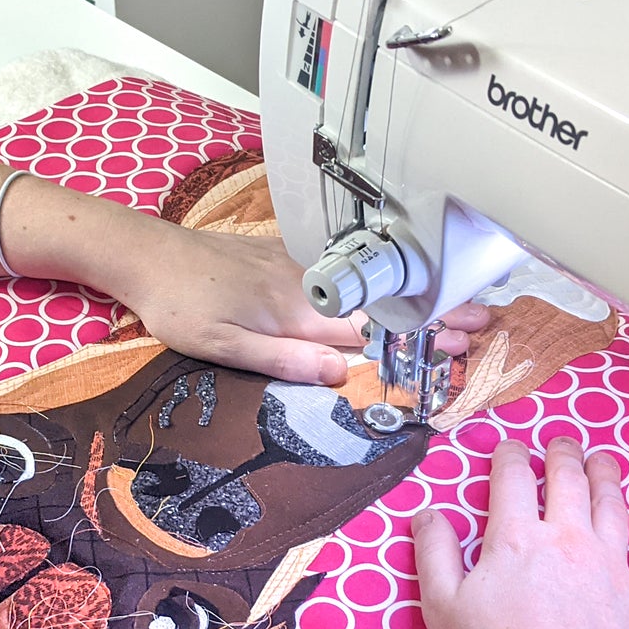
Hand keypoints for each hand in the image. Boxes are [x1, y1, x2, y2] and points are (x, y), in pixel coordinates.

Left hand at [98, 219, 488, 385]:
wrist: (146, 254)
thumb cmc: (180, 307)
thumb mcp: (225, 347)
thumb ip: (284, 360)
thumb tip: (342, 374)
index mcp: (298, 310)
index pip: (373, 328)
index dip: (421, 337)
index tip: (463, 343)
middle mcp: (306, 284)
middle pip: (383, 302)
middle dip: (434, 313)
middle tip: (482, 323)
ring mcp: (296, 266)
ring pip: (367, 285)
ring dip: (412, 296)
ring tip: (456, 305)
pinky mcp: (282, 257)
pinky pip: (342, 273)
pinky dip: (377, 281)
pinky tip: (393, 286)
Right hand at [412, 437, 628, 628]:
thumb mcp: (442, 608)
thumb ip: (433, 553)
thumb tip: (428, 513)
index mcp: (515, 539)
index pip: (511, 479)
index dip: (508, 457)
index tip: (507, 451)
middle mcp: (568, 540)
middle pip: (568, 479)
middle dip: (562, 454)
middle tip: (561, 445)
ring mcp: (612, 568)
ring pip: (614, 505)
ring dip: (608, 476)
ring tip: (604, 461)